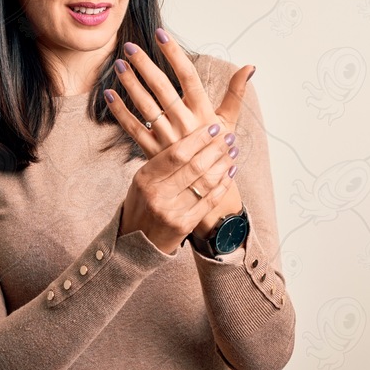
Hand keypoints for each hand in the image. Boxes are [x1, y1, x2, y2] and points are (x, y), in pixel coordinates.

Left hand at [104, 28, 253, 245]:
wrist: (208, 191)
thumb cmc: (220, 151)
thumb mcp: (230, 121)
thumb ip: (236, 92)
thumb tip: (250, 66)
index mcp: (204, 113)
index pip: (188, 76)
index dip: (175, 55)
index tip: (161, 35)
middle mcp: (185, 124)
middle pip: (162, 89)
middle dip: (145, 66)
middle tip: (129, 47)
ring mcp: (168, 139)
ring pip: (145, 107)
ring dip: (130, 85)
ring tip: (118, 66)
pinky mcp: (154, 153)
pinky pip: (133, 130)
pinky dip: (120, 112)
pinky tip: (109, 95)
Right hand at [117, 122, 237, 253]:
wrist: (136, 242)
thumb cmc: (142, 204)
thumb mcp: (142, 180)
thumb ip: (162, 161)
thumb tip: (190, 136)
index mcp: (145, 178)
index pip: (176, 153)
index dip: (198, 139)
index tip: (213, 127)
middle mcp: (158, 194)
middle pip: (194, 166)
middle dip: (216, 149)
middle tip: (229, 136)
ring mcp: (172, 212)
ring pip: (205, 183)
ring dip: (223, 165)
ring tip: (233, 151)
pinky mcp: (184, 225)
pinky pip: (209, 201)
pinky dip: (223, 185)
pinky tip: (231, 172)